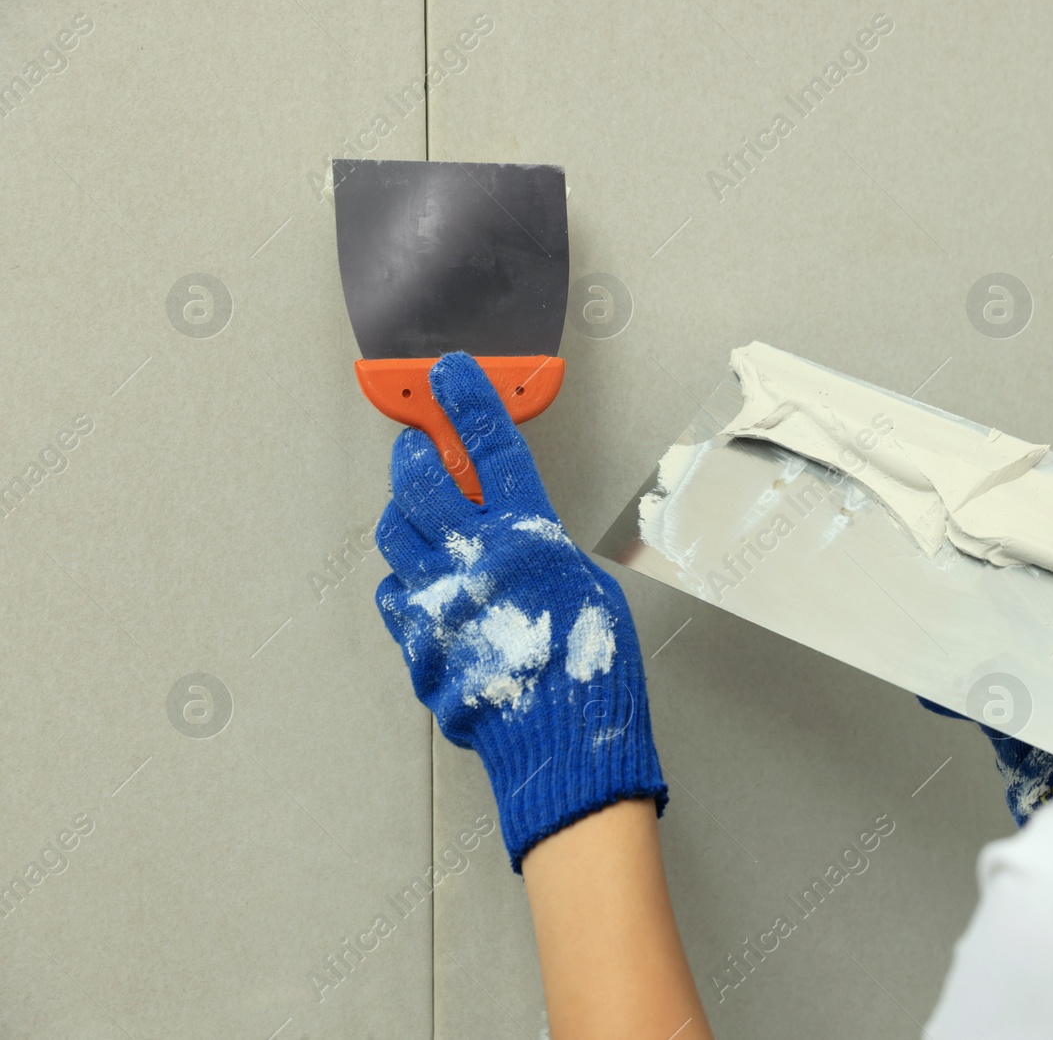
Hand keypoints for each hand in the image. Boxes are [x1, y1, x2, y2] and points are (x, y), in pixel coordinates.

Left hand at [374, 352, 666, 869]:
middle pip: (420, 480)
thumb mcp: (587, 588)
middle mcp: (474, 562)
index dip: (470, 401)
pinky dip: (406, 583)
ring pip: (395, 534)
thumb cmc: (593, 672)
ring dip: (405, 516)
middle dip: (416, 454)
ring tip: (422, 519)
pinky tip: (428, 590)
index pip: (492, 449)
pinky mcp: (416, 643)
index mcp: (528, 540)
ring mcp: (436, 603)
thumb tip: (512, 529)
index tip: (450, 373)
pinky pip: (393, 595)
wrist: (563, 745)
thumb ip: (541, 549)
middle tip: (420, 448)